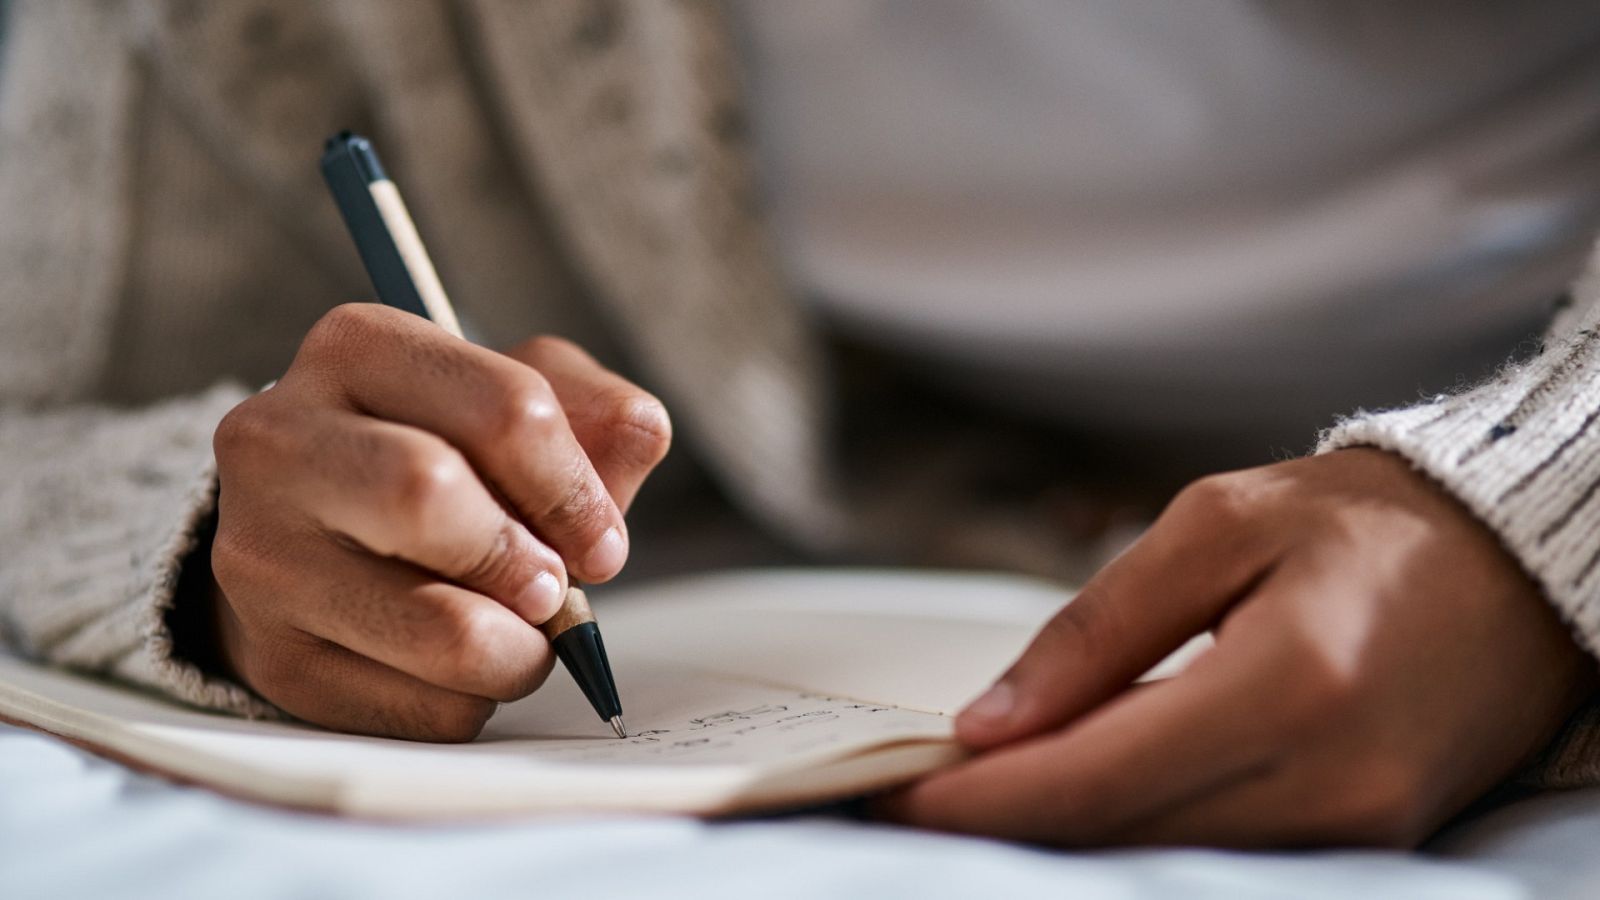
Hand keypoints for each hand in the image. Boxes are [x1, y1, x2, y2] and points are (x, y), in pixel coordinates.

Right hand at [208, 304, 670, 739]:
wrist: (318, 540)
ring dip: (518, 650)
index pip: (506, 408)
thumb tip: (639, 432)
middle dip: (526, 561)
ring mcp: (261, 555)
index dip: (576, 490)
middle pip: (431, 494)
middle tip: (552, 589)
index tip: (601, 541)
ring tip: (516, 634)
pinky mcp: (273, 658)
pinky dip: (470, 699)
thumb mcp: (517, 405)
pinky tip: (449, 666)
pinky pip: (421, 708)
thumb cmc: (440, 459)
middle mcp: (279, 440)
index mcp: (357, 348)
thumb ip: (595, 413)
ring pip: (441, 628)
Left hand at [882, 448, 1595, 846]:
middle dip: (997, 824)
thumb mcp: (1215, 526)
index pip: (1089, 780)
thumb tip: (990, 723)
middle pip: (1115, 838)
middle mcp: (1328, 783)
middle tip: (908, 791)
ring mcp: (1358, 828)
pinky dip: (1135, 830)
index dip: (975, 800)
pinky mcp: (1370, 840)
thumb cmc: (1361, 522)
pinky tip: (1081, 789)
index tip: (887, 789)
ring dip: (1058, 833)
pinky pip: (1222, 856)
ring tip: (979, 787)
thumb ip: (1096, 627)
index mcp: (1286, 686)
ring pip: (1162, 859)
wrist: (1516, 563)